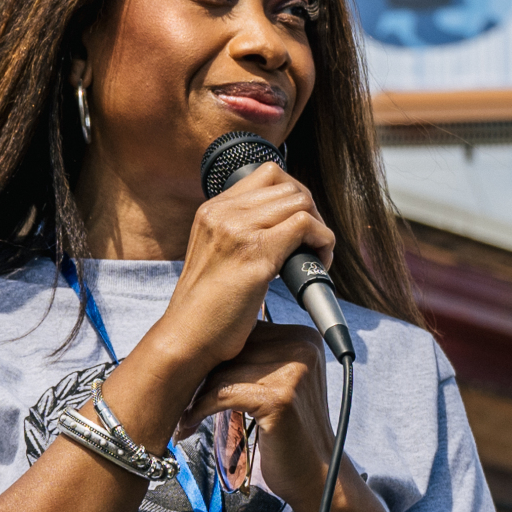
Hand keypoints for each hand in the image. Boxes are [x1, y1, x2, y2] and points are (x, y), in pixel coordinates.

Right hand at [144, 163, 336, 382]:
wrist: (187, 336)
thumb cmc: (205, 306)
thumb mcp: (214, 254)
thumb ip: (238, 231)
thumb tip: (284, 223)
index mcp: (211, 211)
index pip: (266, 175)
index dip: (293, 194)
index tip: (298, 223)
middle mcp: (221, 214)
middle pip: (287, 185)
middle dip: (310, 210)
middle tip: (310, 243)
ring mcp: (237, 231)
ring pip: (300, 201)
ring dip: (319, 227)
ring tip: (314, 256)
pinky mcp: (256, 254)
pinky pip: (306, 225)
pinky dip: (323, 242)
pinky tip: (317, 263)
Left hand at [181, 321, 335, 511]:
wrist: (316, 473)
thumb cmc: (289, 431)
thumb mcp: (277, 384)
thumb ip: (252, 358)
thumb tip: (198, 341)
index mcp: (303, 339)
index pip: (242, 333)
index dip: (213, 354)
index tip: (189, 372)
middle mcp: (301, 349)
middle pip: (230, 351)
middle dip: (202, 374)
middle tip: (180, 394)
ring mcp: (292, 372)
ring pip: (222, 372)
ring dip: (196, 395)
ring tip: (185, 412)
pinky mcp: (278, 398)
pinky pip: (221, 395)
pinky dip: (199, 410)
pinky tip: (190, 423)